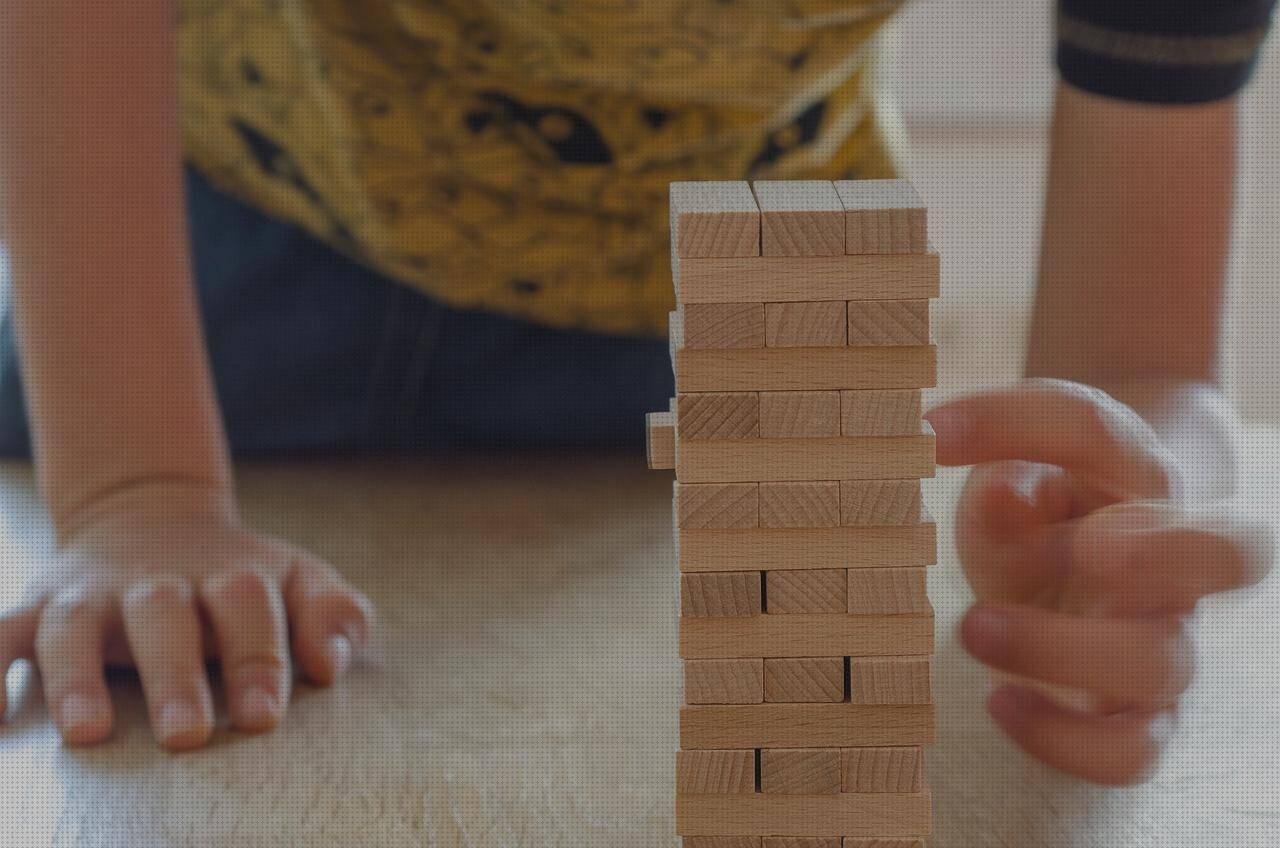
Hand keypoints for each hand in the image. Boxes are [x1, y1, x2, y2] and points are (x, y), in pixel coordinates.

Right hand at [0, 481, 372, 748]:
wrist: (154, 517)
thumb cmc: (240, 581)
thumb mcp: (300, 582)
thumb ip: (334, 615)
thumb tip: (330, 663)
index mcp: (230, 575)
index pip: (247, 608)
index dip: (256, 660)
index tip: (262, 716)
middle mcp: (158, 581)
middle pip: (164, 616)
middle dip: (174, 675)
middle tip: (186, 735)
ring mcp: (93, 593)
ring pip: (76, 627)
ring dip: (77, 676)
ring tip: (86, 731)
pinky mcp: (39, 606)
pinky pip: (1, 633)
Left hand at [926, 379, 1271, 784]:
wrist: (1079, 554)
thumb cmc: (1040, 506)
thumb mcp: (1009, 471)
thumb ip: (1005, 466)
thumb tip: (1003, 496)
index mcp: (1140, 480)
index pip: (1104, 433)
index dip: (1024, 426)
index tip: (944, 438)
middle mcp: (1171, 563)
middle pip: (1222, 555)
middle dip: (1155, 552)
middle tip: (1083, 546)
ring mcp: (1161, 643)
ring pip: (1162, 664)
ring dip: (1062, 647)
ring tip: (974, 624)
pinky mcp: (1134, 714)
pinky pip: (1129, 750)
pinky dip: (1068, 739)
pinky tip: (1000, 701)